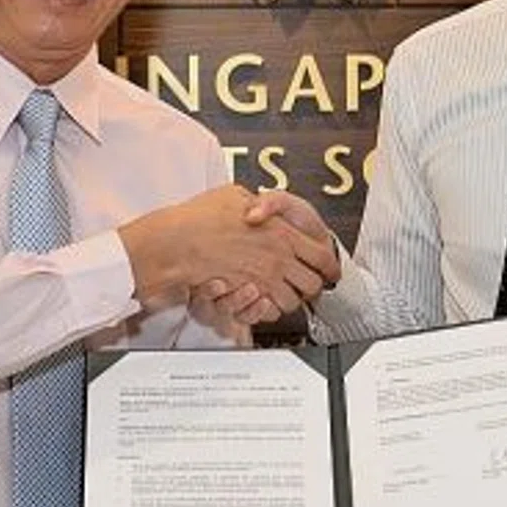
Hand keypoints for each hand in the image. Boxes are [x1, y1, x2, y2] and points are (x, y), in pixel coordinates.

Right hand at [120, 185, 337, 312]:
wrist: (177, 242)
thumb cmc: (201, 217)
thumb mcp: (235, 195)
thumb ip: (257, 201)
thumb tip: (263, 207)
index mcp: (282, 233)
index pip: (322, 256)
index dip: (329, 266)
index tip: (329, 269)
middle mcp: (277, 259)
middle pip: (313, 284)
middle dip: (312, 285)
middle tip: (308, 282)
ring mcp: (262, 280)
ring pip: (292, 301)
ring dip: (291, 298)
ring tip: (284, 292)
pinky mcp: (247, 297)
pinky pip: (269, 311)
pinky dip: (269, 309)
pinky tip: (264, 300)